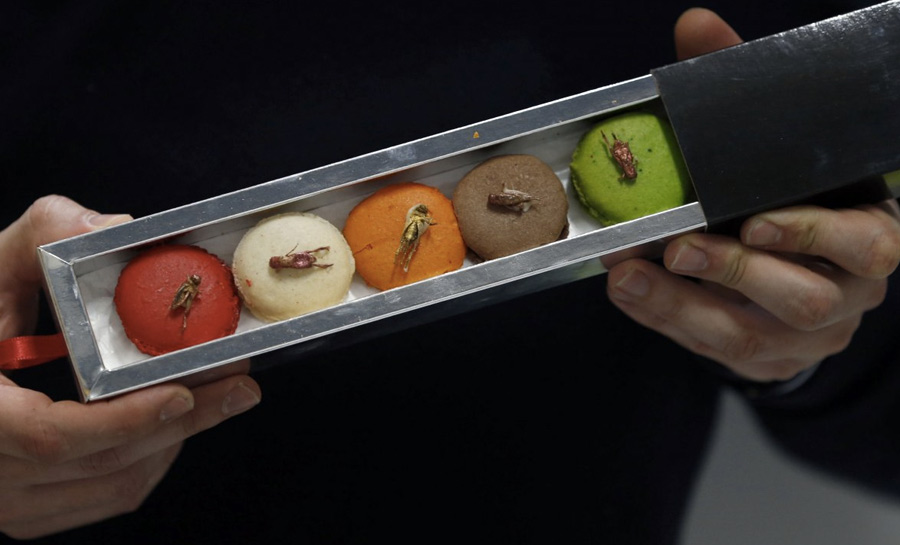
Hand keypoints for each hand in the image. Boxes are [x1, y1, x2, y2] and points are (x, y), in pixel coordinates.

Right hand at [0, 196, 261, 538]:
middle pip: (102, 464)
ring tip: (215, 396)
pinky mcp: (28, 508)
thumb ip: (45, 235)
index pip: (50, 435)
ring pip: (113, 489)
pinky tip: (173, 421)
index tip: (183, 391)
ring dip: (174, 442)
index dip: (125, 418)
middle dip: (182, 422)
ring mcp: (7, 500)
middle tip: (237, 383)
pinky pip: (105, 500)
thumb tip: (119, 230)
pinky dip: (150, 461)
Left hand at [605, 9, 899, 381]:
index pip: (865, 242)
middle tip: (677, 247)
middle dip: (733, 272)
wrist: (801, 270)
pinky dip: (663, 320)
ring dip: (682, 306)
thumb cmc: (788, 196)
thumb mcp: (773, 148)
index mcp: (867, 235)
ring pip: (751, 336)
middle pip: (803, 297)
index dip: (813, 235)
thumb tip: (697, 25)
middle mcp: (846, 291)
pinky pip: (714, 350)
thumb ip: (739, 88)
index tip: (756, 221)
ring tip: (628, 276)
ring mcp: (806, 335)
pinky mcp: (765, 359)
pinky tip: (627, 291)